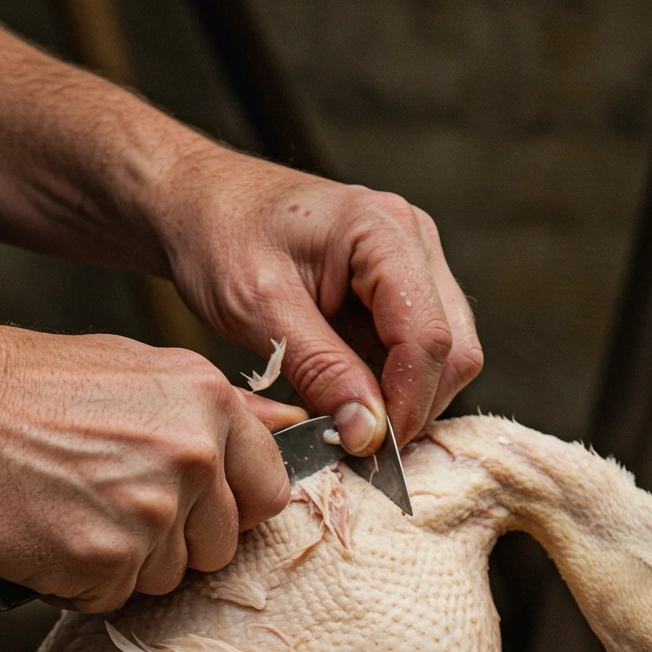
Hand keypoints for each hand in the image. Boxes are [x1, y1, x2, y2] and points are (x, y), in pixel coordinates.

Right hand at [0, 300, 303, 611]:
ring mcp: (150, 514)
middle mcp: (192, 458)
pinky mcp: (105, 562)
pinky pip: (113, 599)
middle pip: (220, 547)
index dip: (230, 509)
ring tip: (75, 509)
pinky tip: (50, 534)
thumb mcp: (141, 370)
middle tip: (112, 502)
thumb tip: (290, 425)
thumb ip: (219, 409)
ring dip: (126, 562)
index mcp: (209, 405)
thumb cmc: (29, 388)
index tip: (195, 507)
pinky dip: (80, 582)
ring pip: (168, 578)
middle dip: (175, 540)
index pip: (269, 492)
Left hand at [157, 146, 481, 453]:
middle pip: (452, 351)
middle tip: (354, 442)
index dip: (405, 403)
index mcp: (383, 231)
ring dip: (401, 400)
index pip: (428, 337)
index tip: (367, 447)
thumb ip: (321, 370)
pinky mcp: (399, 289)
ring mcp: (413, 264)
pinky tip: (343, 396)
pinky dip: (387, 386)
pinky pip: (415, 353)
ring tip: (342, 418)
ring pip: (444, 358)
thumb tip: (370, 433)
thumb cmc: (220, 239)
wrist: (199, 204)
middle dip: (410, 406)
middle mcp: (414, 242)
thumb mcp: (260, 310)